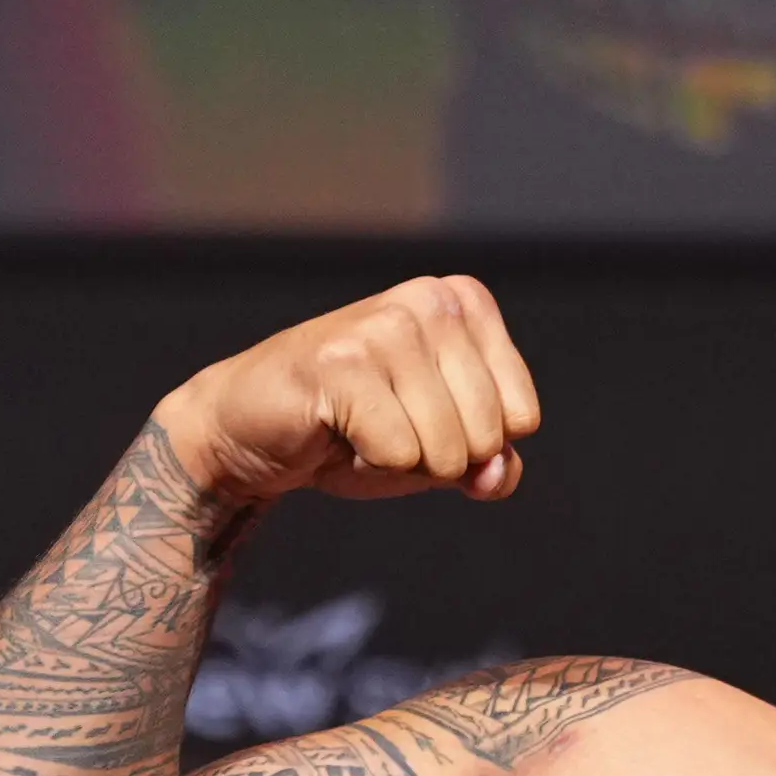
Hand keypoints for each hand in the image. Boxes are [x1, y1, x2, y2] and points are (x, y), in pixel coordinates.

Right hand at [155, 276, 538, 505]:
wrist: (252, 427)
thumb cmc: (357, 431)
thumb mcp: (442, 450)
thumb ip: (492, 464)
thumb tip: (495, 475)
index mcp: (465, 304)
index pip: (523, 417)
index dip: (476, 446)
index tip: (423, 420)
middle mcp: (430, 300)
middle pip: (487, 436)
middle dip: (439, 459)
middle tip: (385, 429)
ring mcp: (384, 325)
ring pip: (445, 449)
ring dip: (400, 462)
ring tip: (359, 428)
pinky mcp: (342, 361)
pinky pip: (398, 454)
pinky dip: (368, 464)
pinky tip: (335, 431)